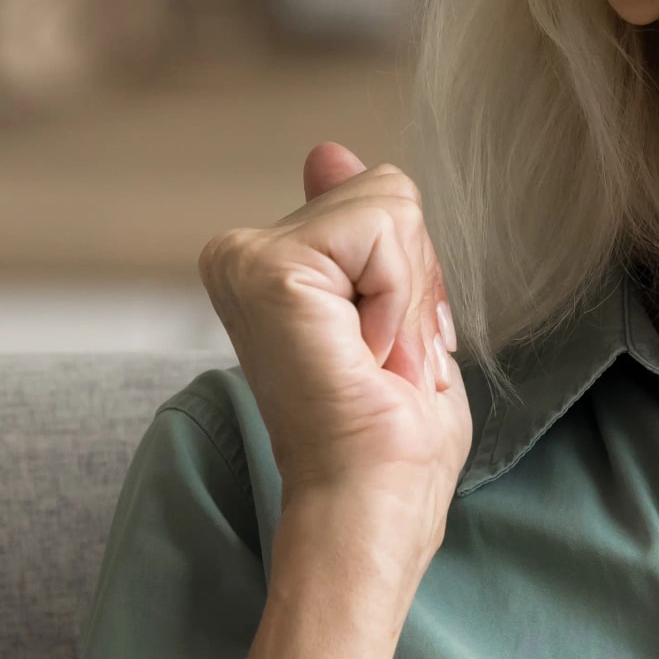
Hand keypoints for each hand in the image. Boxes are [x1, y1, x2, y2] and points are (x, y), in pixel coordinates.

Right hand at [196, 143, 474, 554]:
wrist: (369, 506)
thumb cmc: (389, 442)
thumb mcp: (396, 312)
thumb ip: (363, 233)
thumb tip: (328, 151)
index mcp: (270, 264)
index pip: (383, 202)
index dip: (415, 281)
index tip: (386, 354)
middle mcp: (242, 253)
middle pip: (388, 192)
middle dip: (416, 282)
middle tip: (383, 362)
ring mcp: (245, 257)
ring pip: (391, 203)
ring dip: (410, 297)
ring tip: (374, 362)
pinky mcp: (264, 268)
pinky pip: (382, 227)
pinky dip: (400, 299)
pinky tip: (366, 355)